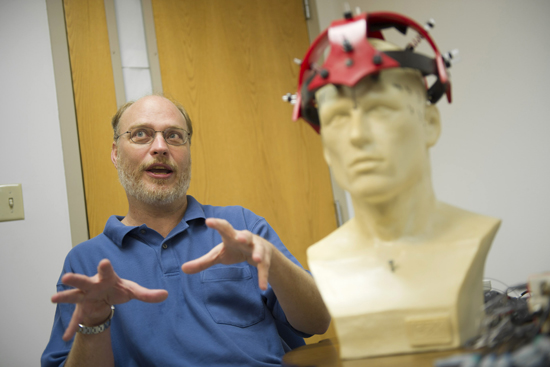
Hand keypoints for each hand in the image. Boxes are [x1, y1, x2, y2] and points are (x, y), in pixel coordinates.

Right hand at [52, 259, 167, 340]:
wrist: (104, 296)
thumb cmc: (117, 289)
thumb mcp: (133, 291)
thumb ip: (147, 294)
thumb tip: (166, 295)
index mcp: (106, 278)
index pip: (107, 272)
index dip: (105, 267)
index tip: (104, 262)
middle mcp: (92, 285)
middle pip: (84, 281)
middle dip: (76, 279)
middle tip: (67, 277)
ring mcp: (85, 297)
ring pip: (73, 296)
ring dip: (64, 297)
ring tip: (52, 299)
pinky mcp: (81, 310)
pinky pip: (76, 320)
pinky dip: (72, 328)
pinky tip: (67, 337)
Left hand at [181, 218, 272, 289]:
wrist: (260, 250)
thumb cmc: (235, 249)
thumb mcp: (218, 255)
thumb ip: (202, 262)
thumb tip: (183, 269)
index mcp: (232, 235)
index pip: (224, 227)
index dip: (217, 224)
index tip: (208, 221)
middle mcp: (246, 239)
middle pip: (246, 235)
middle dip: (243, 236)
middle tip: (239, 238)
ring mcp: (257, 248)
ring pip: (259, 249)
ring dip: (259, 254)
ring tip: (258, 260)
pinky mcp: (265, 259)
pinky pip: (264, 268)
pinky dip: (263, 276)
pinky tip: (262, 287)